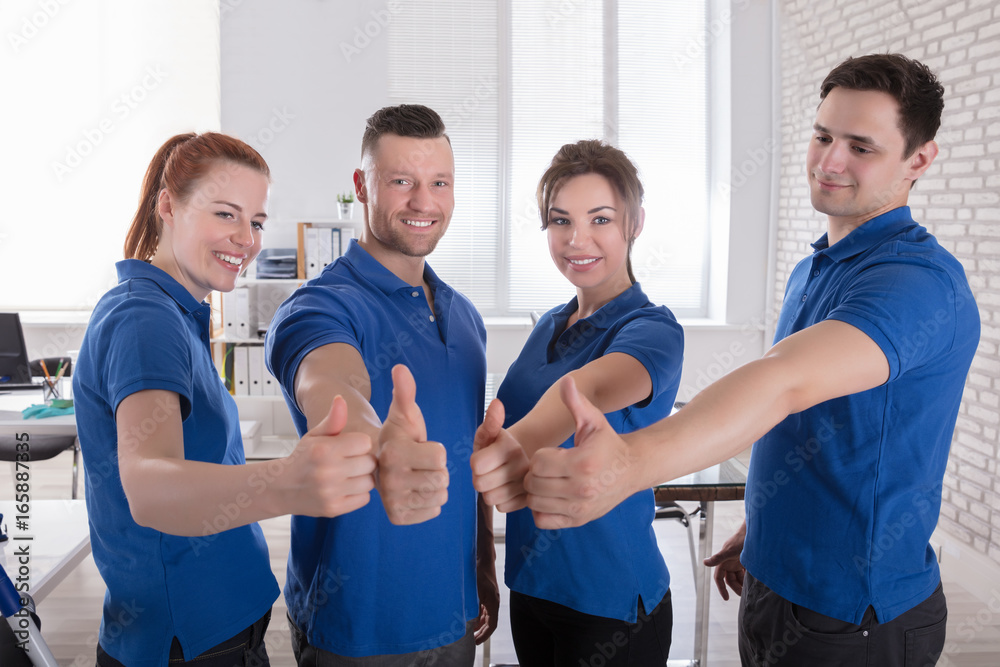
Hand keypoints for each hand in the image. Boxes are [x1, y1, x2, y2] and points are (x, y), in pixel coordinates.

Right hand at [283, 395, 375, 516]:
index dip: (359, 444)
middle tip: (349, 462)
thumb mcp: (315, 435)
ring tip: (348, 475)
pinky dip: (358, 494)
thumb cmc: (304, 458)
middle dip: (363, 461)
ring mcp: (331, 492)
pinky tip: (345, 488)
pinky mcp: (334, 509)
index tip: (349, 448)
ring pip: (369, 482)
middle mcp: (327, 471)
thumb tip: (340, 399)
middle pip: (370, 463)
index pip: (364, 443)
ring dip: (362, 478)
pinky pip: (364, 499)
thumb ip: (332, 419)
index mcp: (324, 449)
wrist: (282, 488)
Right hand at [377, 365, 448, 524]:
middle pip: (442, 479)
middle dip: (438, 470)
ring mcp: (392, 502)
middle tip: (421, 464)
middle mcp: (389, 481)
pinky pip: (434, 511)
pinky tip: (417, 491)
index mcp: (392, 454)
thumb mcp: (404, 414)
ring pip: (440, 496)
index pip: (440, 458)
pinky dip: (430, 502)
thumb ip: (405, 392)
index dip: (436, 451)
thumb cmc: (400, 436)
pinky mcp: (398, 517)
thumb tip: (400, 368)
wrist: (382, 464)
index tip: (420, 447)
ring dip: (436, 486)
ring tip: (419, 476)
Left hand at [470, 399, 528, 512]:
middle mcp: (523, 466)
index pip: (475, 466)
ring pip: (491, 498)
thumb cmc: (497, 445)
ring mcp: (528, 485)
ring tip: (497, 478)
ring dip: (489, 490)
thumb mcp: (490, 431)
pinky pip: (502, 508)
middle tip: (489, 469)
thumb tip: (496, 404)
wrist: (519, 458)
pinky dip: (500, 500)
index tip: (484, 456)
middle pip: (481, 484)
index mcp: (511, 447)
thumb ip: (491, 421)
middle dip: (479, 478)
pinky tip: (505, 488)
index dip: (475, 462)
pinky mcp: (528, 500)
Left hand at [474, 520, 499, 643]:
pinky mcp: (486, 592)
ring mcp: (490, 596)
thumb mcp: (474, 587)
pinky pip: (484, 608)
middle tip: (471, 640)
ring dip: (480, 624)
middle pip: (489, 621)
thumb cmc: (478, 568)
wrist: (482, 554)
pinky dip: (479, 616)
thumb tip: (469, 618)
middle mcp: (493, 600)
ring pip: (487, 615)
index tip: (476, 641)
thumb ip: (473, 602)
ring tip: (470, 632)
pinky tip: (471, 619)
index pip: (492, 623)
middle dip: (481, 632)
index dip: (484, 635)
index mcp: (493, 600)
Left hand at [524, 377, 635, 529]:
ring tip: (550, 481)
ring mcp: (579, 509)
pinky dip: (541, 509)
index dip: (541, 455)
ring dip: (537, 491)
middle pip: (533, 483)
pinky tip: (552, 496)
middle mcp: (581, 489)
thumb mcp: (594, 420)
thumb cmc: (608, 443)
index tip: (554, 453)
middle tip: (548, 467)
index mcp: (582, 463)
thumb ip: (576, 402)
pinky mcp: (577, 521)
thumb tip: (566, 381)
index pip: (538, 462)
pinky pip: (542, 520)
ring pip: (535, 502)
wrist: (631, 470)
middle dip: (536, 473)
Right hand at [703, 523, 746, 600]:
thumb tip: (705, 562)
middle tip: (743, 594)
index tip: (726, 598)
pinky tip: (753, 581)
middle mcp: (729, 562)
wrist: (753, 532)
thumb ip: (717, 558)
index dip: (721, 588)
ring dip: (742, 583)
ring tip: (748, 588)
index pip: (719, 578)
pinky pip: (745, 573)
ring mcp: (738, 562)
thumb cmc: (740, 539)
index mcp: (723, 561)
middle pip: (730, 579)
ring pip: (738, 577)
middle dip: (735, 587)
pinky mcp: (745, 561)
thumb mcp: (729, 551)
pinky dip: (747, 578)